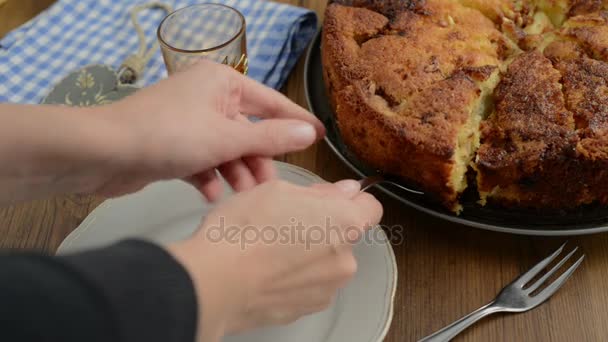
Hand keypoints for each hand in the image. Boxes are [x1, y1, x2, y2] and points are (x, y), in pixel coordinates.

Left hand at [96, 60, 324, 199]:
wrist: (103, 153)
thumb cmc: (169, 136)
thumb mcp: (227, 137)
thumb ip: (271, 137)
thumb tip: (309, 133)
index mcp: (222, 82)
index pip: (271, 102)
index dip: (296, 121)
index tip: (320, 137)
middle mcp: (207, 97)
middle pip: (248, 131)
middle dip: (257, 160)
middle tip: (270, 189)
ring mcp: (189, 121)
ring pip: (226, 149)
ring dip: (234, 173)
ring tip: (241, 198)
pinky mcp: (173, 145)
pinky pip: (203, 160)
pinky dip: (209, 178)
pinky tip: (211, 196)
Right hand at [168, 179, 382, 341]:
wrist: (214, 283)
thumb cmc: (241, 233)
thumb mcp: (278, 190)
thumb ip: (321, 192)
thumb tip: (344, 192)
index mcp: (344, 223)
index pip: (371, 207)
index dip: (352, 200)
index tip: (332, 199)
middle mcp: (344, 260)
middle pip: (345, 237)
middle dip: (323, 228)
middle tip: (287, 221)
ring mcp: (326, 289)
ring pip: (326, 263)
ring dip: (308, 255)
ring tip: (271, 248)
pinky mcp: (306, 309)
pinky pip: (309, 286)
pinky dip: (295, 277)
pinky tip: (268, 269)